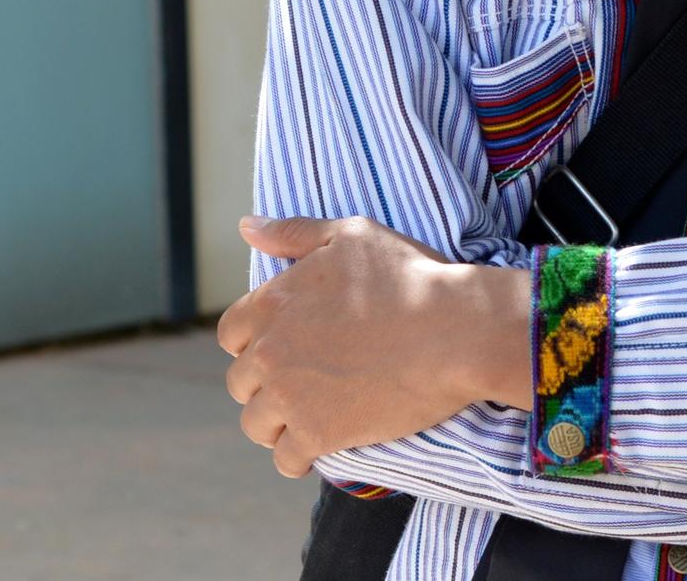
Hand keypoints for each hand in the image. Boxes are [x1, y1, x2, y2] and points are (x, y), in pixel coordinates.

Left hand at [219, 215, 531, 477]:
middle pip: (240, 382)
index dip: (252, 341)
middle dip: (264, 384)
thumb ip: (293, 233)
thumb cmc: (408, 277)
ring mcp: (291, 396)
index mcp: (272, 303)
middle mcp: (271, 351)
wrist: (454, 331)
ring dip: (276, 423)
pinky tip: (318, 447)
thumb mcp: (350, 236)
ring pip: (256, 424)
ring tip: (305, 418)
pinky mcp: (317, 434)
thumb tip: (246, 227)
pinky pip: (286, 459)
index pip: (231, 333)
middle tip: (300, 384)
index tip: (281, 347)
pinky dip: (298, 457)